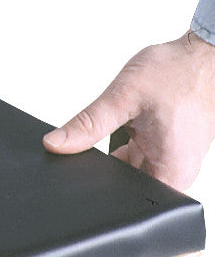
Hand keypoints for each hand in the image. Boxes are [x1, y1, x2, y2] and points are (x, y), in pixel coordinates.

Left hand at [43, 32, 214, 190]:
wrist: (202, 54)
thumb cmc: (178, 72)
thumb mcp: (123, 97)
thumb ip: (87, 124)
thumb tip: (56, 144)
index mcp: (172, 170)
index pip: (128, 202)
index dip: (99, 192)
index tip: (83, 173)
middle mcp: (176, 171)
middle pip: (126, 186)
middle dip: (104, 170)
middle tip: (102, 141)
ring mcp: (172, 160)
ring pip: (129, 170)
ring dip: (115, 153)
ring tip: (124, 127)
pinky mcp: (167, 149)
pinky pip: (138, 156)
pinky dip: (125, 143)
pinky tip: (127, 127)